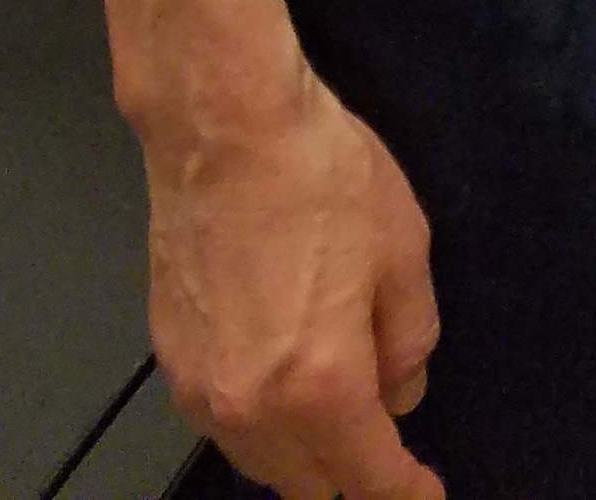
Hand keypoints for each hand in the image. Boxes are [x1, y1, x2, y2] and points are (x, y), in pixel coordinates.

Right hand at [142, 60, 443, 499]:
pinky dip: (262, 426)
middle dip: (354, 480)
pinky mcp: (169, 365)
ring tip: (342, 424)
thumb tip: (400, 392)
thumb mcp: (404, 250)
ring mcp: (200, 392)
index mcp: (321, 385)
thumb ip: (409, 339)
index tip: (426, 496)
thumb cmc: (322, 176)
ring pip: (261, 463)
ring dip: (304, 458)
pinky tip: (286, 389)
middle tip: (389, 459)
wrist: (225, 131)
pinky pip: (225, 425)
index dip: (405, 494)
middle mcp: (252, 407)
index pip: (368, 477)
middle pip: (308, 486)